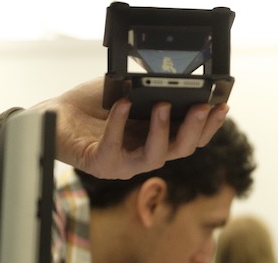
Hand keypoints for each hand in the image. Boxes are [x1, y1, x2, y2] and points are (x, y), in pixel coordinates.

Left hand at [30, 78, 229, 179]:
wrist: (55, 116)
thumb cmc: (92, 106)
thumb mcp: (127, 93)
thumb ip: (149, 93)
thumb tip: (173, 82)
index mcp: (157, 139)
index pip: (192, 139)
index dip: (209, 126)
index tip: (222, 106)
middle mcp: (145, 155)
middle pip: (182, 150)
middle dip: (196, 129)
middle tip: (202, 106)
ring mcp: (124, 164)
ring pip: (156, 157)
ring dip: (164, 131)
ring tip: (164, 105)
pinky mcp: (100, 164)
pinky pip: (114, 147)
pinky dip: (119, 123)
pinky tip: (122, 104)